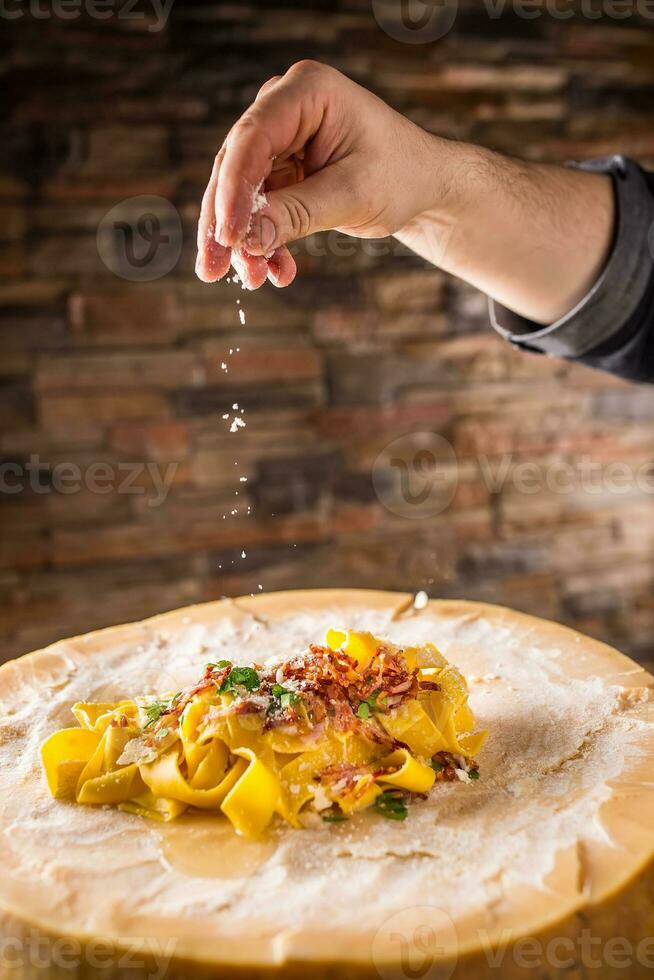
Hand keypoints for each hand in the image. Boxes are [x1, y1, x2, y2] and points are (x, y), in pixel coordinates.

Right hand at [195, 60, 452, 289]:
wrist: (422, 187)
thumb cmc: (400, 176)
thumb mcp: (352, 196)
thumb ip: (297, 214)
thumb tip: (246, 241)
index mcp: (307, 91)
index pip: (253, 138)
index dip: (233, 189)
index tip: (227, 237)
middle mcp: (284, 108)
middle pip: (236, 167)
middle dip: (226, 223)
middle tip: (213, 269)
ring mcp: (279, 140)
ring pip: (241, 194)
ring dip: (244, 241)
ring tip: (252, 280)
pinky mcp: (279, 171)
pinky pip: (259, 210)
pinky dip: (264, 242)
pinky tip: (276, 273)